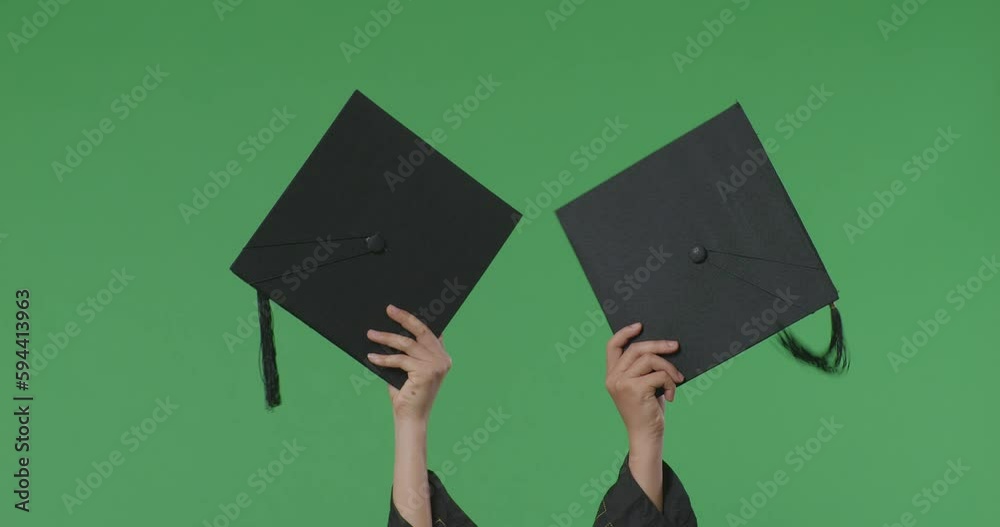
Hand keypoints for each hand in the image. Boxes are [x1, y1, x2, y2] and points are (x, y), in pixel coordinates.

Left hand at [366, 304, 451, 424]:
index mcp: (442, 357)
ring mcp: (436, 365)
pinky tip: (371, 357)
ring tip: (371, 334)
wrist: (410, 418)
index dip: (415, 319)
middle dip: (404, 318)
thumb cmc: (407, 394)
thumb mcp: (408, 369)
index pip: (430, 332)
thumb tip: (390, 332)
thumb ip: (407, 352)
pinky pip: (400, 360)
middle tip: (389, 309)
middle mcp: (443, 359)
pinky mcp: (426, 372)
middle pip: (421, 331)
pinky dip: (384, 358)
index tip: (399, 310)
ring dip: (386, 338)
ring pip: (407, 344)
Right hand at [605, 322, 683, 442]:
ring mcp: (622, 383)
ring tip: (677, 380)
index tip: (640, 326)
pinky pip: (659, 375)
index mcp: (612, 375)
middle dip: (659, 345)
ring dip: (669, 368)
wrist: (646, 436)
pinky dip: (670, 383)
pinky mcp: (635, 389)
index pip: (612, 346)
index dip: (624, 333)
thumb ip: (643, 369)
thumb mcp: (642, 386)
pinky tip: (671, 396)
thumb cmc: (647, 412)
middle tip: (676, 346)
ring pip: (650, 359)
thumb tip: (662, 347)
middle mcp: (613, 377)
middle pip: (637, 349)